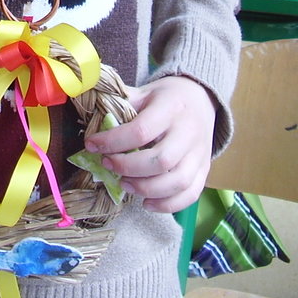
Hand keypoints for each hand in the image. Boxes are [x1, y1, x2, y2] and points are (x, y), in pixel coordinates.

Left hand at [84, 75, 216, 212]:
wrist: (202, 100)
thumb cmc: (166, 98)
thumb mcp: (145, 92)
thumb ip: (122, 104)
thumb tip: (93, 117)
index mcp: (172, 107)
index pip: (141, 130)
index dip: (113, 142)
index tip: (92, 145)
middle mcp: (189, 132)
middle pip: (161, 161)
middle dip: (127, 167)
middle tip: (107, 165)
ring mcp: (200, 154)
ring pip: (177, 182)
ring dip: (145, 188)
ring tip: (124, 184)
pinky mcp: (204, 170)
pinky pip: (190, 195)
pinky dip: (167, 205)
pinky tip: (146, 201)